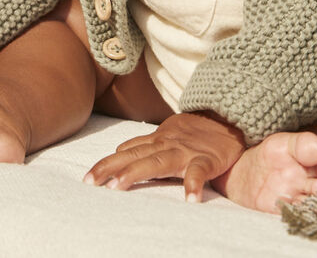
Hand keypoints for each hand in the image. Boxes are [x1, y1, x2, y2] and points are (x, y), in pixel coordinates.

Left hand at [84, 111, 245, 202]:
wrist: (229, 116)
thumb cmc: (195, 131)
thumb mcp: (167, 132)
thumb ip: (145, 143)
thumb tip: (119, 149)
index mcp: (158, 141)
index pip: (127, 152)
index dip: (107, 164)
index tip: (87, 178)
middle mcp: (168, 145)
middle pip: (136, 156)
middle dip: (112, 168)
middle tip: (91, 182)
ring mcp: (187, 152)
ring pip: (159, 161)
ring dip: (137, 172)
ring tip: (118, 186)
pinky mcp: (208, 159)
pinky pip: (199, 172)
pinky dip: (193, 184)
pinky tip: (189, 199)